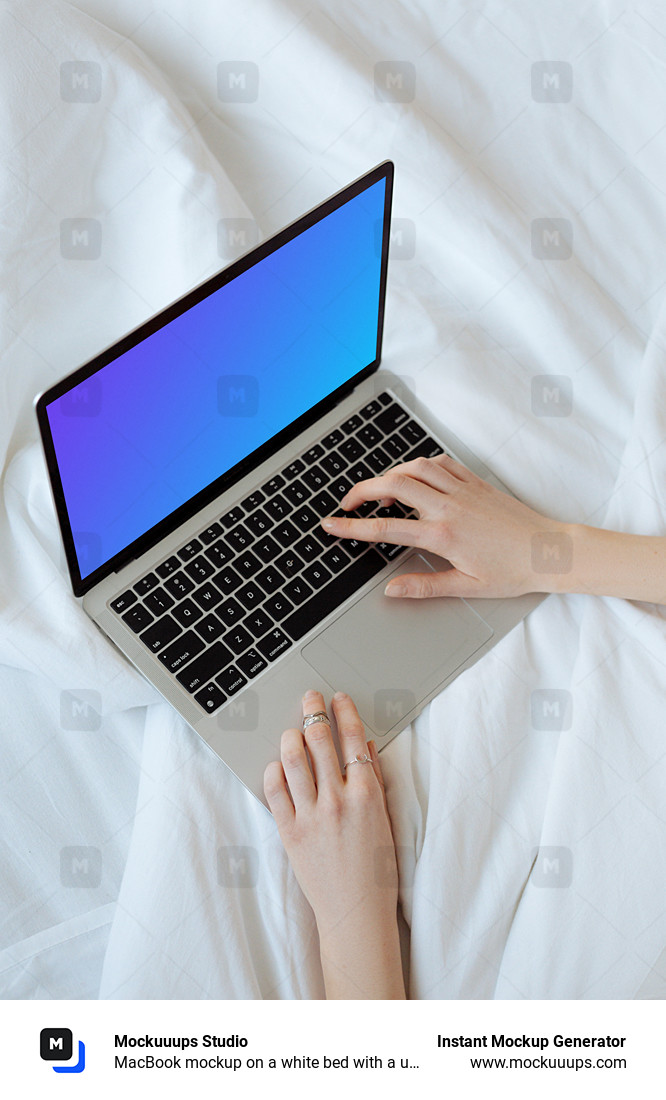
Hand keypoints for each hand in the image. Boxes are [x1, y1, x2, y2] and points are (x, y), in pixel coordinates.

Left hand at [264, 690, 404, 998]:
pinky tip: (277, 764)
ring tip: (291, 729)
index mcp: (367, 794)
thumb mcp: (384, 818)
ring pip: (293, 759)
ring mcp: (311, 815)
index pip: (352, 739)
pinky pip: (275, 790)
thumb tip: (364, 745)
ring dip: (291, 736)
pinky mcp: (289, 831)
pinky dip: (274, 770)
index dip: (344, 712)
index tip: (337, 699)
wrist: (355, 911)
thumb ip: (373, 779)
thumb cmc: (376, 869)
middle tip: (309, 698)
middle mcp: (337, 800)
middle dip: (313, 711)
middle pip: (320, 741)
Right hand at [320, 453, 566, 598]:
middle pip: (392, 485)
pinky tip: (414, 478)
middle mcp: (449, 507)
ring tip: (379, 493)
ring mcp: (462, 490)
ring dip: (389, 475)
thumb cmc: (513, 572)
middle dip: (361, 491)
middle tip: (347, 504)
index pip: (386, 528)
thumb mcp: (467, 587)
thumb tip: (392, 590)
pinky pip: (440, 463)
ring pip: (414, 468)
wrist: (549, 551)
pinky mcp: (475, 483)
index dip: (352, 527)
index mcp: (443, 535)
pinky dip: (419, 465)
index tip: (331, 525)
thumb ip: (424, 587)